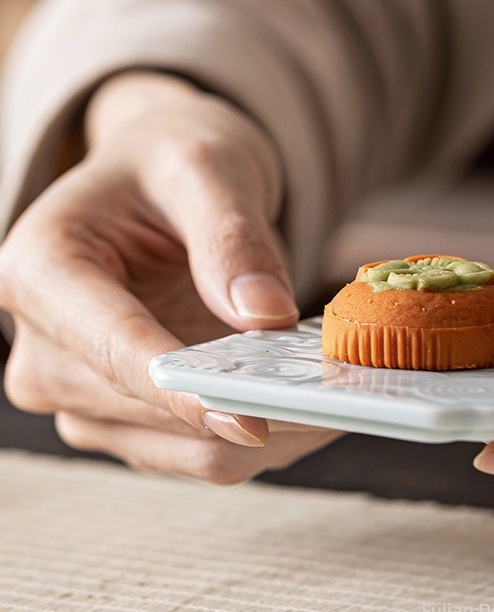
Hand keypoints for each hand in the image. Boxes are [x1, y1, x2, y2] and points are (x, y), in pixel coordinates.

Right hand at [0, 71, 340, 481]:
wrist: (162, 184)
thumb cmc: (170, 162)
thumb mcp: (205, 167)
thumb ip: (230, 237)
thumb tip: (265, 316)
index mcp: (40, 271)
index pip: (112, 348)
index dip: (182, 391)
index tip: (253, 420)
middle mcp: (44, 346)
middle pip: (146, 411)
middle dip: (241, 408)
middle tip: (335, 394)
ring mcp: (84, 391)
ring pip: (180, 449)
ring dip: (261, 432)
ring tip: (334, 398)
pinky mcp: (129, 414)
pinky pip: (199, 449)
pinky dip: (258, 433)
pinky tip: (306, 401)